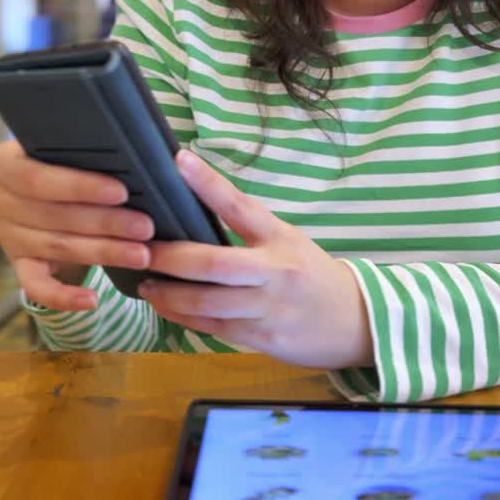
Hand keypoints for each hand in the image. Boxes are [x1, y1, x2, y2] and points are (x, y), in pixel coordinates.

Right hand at [0, 140, 154, 309]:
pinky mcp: (17, 263)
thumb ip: (82, 148)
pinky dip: (63, 297)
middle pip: (54, 217)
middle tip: (144, 227)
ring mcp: (6, 236)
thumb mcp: (61, 145)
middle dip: (104, 223)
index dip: (80, 187)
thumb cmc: (60, 157)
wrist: (38, 182)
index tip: (120, 191)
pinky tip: (92, 300)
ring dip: (103, 252)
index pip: (39, 179)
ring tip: (140, 254)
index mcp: (0, 165)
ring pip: (57, 247)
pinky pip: (36, 286)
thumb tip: (133, 157)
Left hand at [139, 150, 373, 370]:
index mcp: (281, 238)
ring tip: (147, 283)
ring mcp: (268, 308)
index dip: (209, 184)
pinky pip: (213, 328)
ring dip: (169, 293)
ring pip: (207, 302)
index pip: (241, 206)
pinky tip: (165, 307)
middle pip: (214, 264)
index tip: (181, 161)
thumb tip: (196, 211)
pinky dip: (183, 317)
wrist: (355, 321)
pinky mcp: (262, 338)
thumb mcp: (290, 241)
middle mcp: (275, 271)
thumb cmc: (311, 274)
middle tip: (143, 249)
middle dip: (172, 257)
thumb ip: (250, 230)